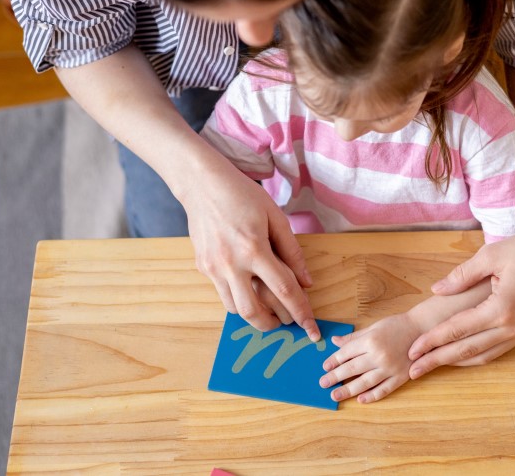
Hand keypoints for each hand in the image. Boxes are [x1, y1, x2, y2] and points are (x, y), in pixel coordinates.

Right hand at [181, 160, 320, 340]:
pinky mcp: (202, 267)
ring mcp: (213, 268)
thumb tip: (307, 282)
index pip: (284, 290)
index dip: (302, 312)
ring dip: (255, 315)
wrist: (202, 184)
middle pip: (254, 312)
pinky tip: (249, 289)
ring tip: (269, 309)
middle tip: (287, 322)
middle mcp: (231, 263)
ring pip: (235, 309)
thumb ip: (292, 251)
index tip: (312, 330)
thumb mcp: (275, 216)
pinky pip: (223, 294)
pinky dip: (239, 299)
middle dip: (273, 325)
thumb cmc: (242, 195)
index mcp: (254, 249)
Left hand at [320, 314, 420, 403]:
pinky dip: (371, 396)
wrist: (422, 329)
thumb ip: (354, 337)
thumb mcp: (373, 327)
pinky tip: (360, 400)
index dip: (333, 361)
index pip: (346, 353)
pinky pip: (383, 390)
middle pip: (351, 369)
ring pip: (364, 383)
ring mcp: (390, 368)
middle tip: (323, 383)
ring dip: (348, 390)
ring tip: (335, 395)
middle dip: (335, 377)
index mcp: (371, 340)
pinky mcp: (400, 377)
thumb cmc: (397, 325)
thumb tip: (335, 341)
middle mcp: (379, 355)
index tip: (325, 367)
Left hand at [407, 226, 514, 377]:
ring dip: (455, 362)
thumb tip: (436, 290)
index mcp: (501, 308)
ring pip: (482, 355)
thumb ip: (461, 276)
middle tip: (413, 369)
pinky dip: (475, 356)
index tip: (411, 350)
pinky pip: (496, 350)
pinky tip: (459, 357)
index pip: (457, 329)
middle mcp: (512, 326)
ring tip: (431, 366)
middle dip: (437, 360)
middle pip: (467, 349)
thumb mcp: (490, 255)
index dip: (431, 341)